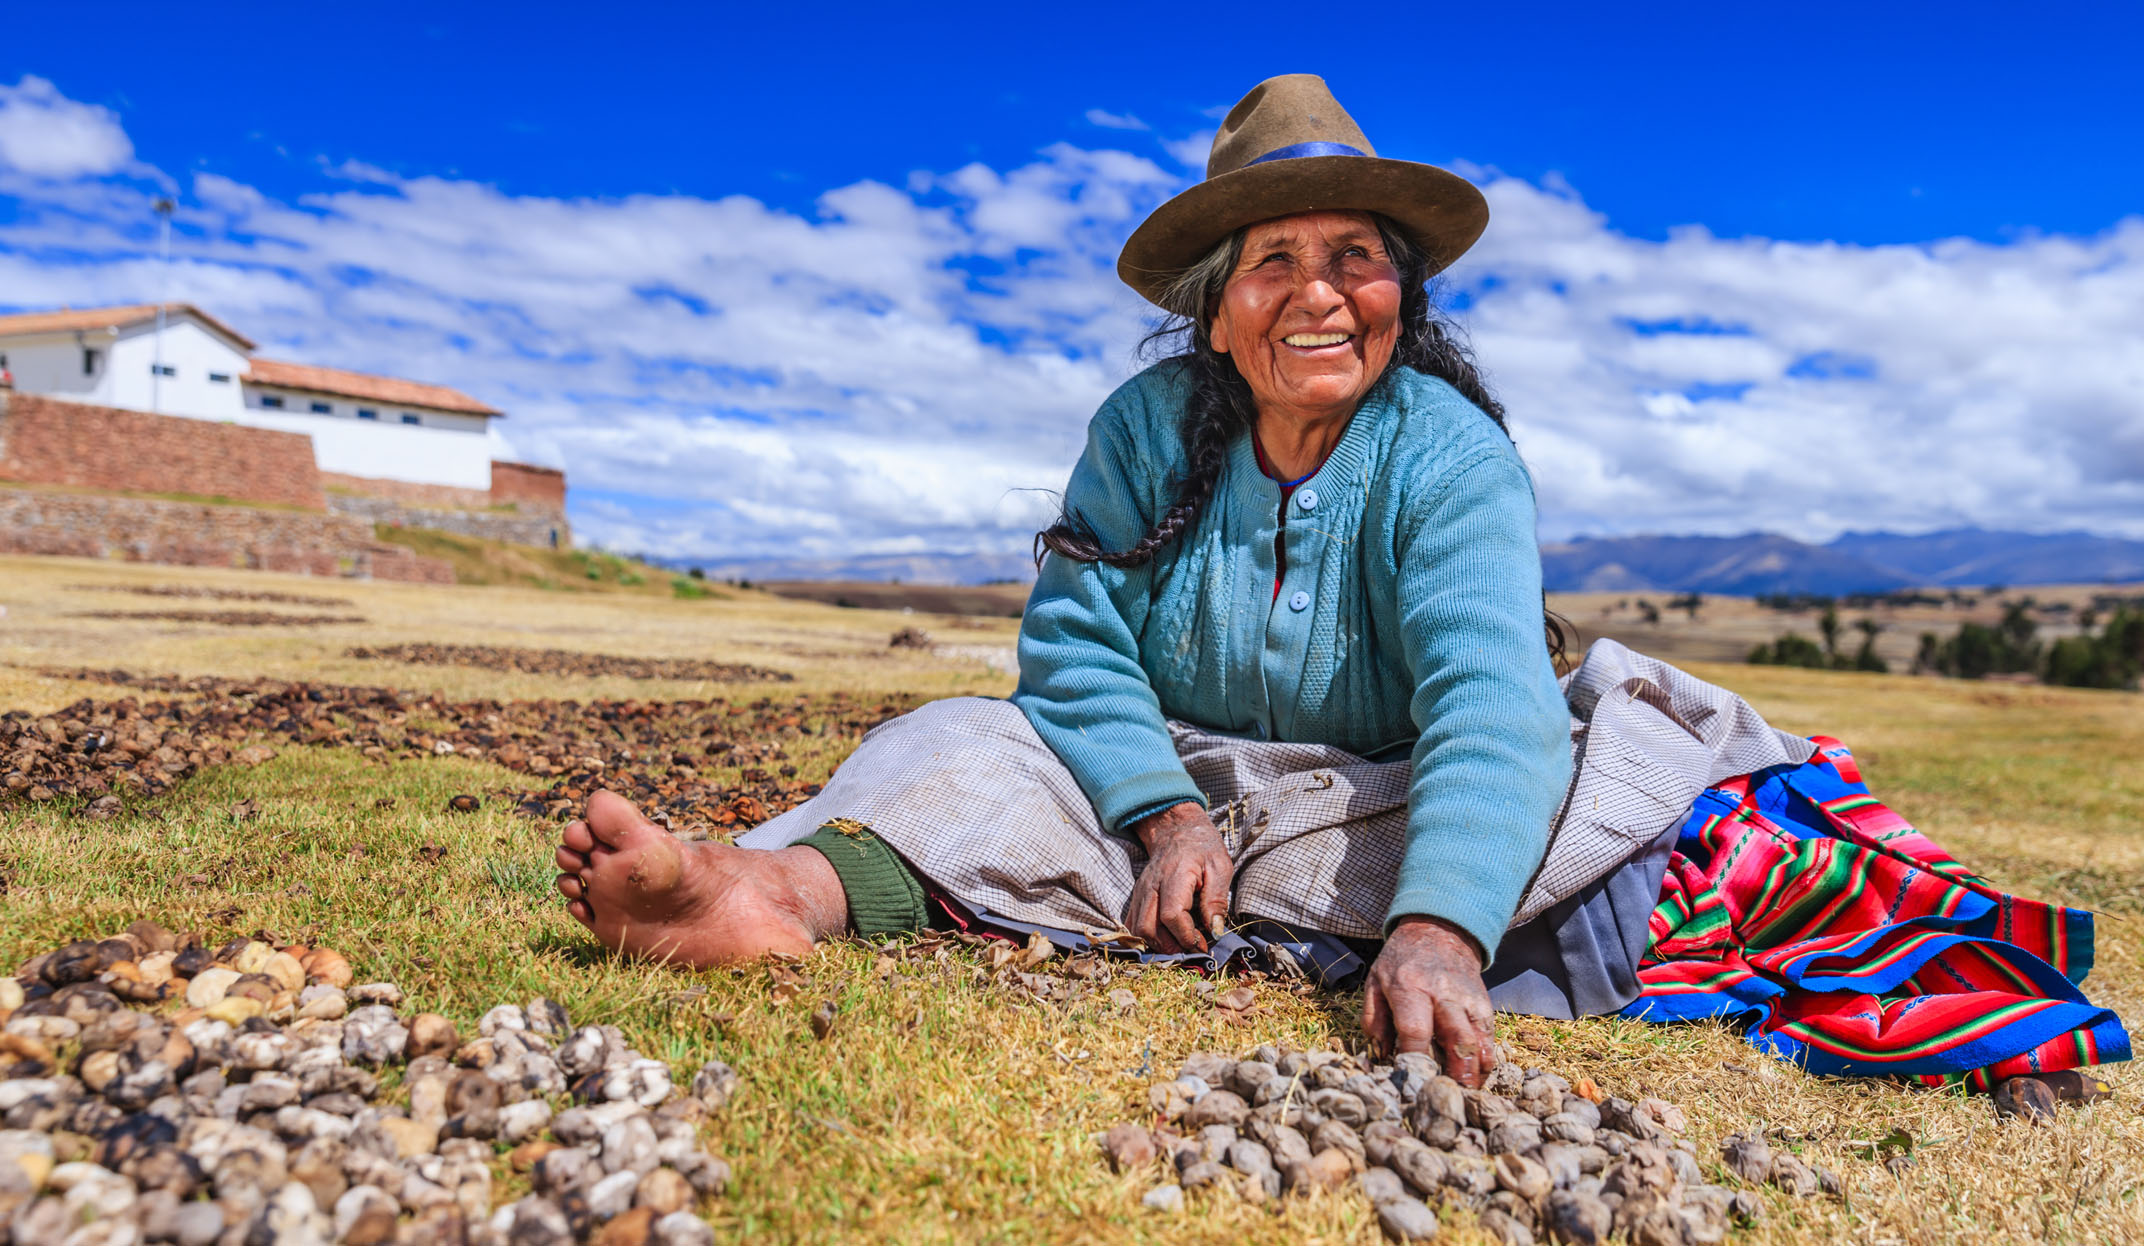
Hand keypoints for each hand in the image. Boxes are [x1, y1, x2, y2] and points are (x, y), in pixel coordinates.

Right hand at [1125, 802, 1232, 953]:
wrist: (1176, 830)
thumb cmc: (1202, 848)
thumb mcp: (1220, 867)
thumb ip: (1216, 900)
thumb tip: (1215, 931)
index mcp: (1174, 876)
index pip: (1171, 915)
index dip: (1186, 937)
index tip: (1203, 946)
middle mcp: (1151, 886)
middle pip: (1148, 928)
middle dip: (1170, 947)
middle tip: (1191, 949)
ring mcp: (1140, 892)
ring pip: (1137, 930)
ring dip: (1158, 945)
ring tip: (1180, 945)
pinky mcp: (1136, 897)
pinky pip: (1133, 924)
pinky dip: (1147, 938)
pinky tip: (1165, 938)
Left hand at [1361, 916, 1494, 1086]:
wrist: (1439, 931)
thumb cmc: (1400, 963)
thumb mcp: (1374, 983)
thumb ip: (1372, 1021)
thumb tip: (1378, 1058)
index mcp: (1410, 988)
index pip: (1416, 1030)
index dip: (1414, 1060)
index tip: (1410, 1083)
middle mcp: (1443, 995)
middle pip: (1456, 1039)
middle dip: (1455, 1075)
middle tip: (1447, 1101)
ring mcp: (1468, 1000)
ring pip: (1479, 1042)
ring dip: (1474, 1074)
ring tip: (1464, 1097)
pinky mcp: (1484, 1005)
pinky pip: (1488, 1038)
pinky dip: (1484, 1061)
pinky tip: (1474, 1079)